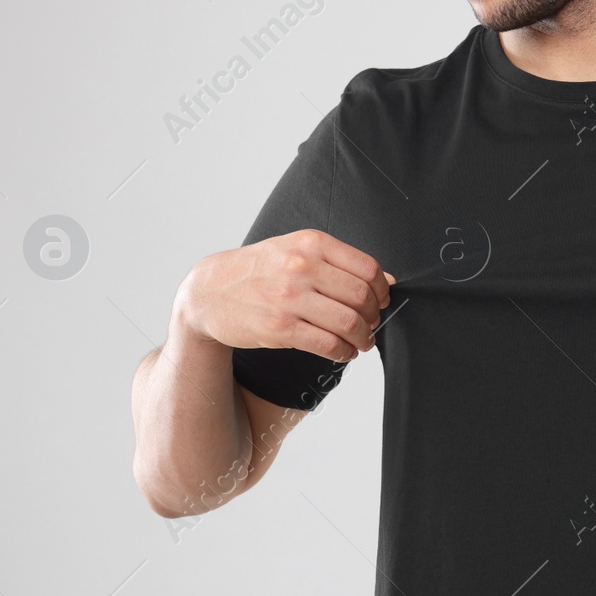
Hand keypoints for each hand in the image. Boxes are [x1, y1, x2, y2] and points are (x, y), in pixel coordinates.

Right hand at [176, 229, 392, 362]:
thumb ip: (337, 262)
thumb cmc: (258, 271)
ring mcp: (290, 298)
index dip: (381, 290)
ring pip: (349, 323)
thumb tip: (387, 280)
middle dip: (374, 316)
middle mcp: (301, 266)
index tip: (381, 301)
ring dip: (363, 338)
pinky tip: (343, 352)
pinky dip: (344, 352)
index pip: (367, 268)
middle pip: (362, 297)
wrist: (209, 292)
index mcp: (310, 243)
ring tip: (361, 342)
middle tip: (370, 325)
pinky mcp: (280, 328)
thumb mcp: (294, 250)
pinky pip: (329, 344)